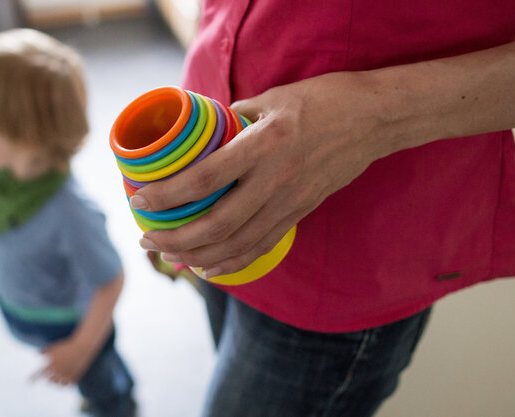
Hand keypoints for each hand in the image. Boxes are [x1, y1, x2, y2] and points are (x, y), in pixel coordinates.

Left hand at [31, 337, 92, 385]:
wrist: (82, 347)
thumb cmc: (67, 345)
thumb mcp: (55, 346)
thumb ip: (45, 351)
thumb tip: (37, 353)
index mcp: (52, 363)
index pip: (40, 373)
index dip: (33, 378)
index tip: (28, 382)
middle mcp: (58, 371)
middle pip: (49, 380)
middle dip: (48, 377)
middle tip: (48, 377)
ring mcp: (66, 375)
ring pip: (57, 383)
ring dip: (55, 381)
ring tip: (55, 379)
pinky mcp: (74, 378)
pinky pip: (66, 384)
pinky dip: (64, 382)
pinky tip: (64, 380)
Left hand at [133, 72, 399, 276]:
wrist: (374, 119)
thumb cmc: (321, 100)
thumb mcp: (271, 98)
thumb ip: (233, 117)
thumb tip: (201, 130)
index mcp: (263, 145)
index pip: (204, 179)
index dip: (168, 195)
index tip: (140, 200)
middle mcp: (275, 180)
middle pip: (216, 223)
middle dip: (174, 237)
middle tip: (146, 237)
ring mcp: (290, 202)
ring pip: (237, 244)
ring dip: (197, 255)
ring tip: (168, 255)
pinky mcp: (300, 213)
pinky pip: (261, 247)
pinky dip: (231, 263)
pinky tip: (208, 268)